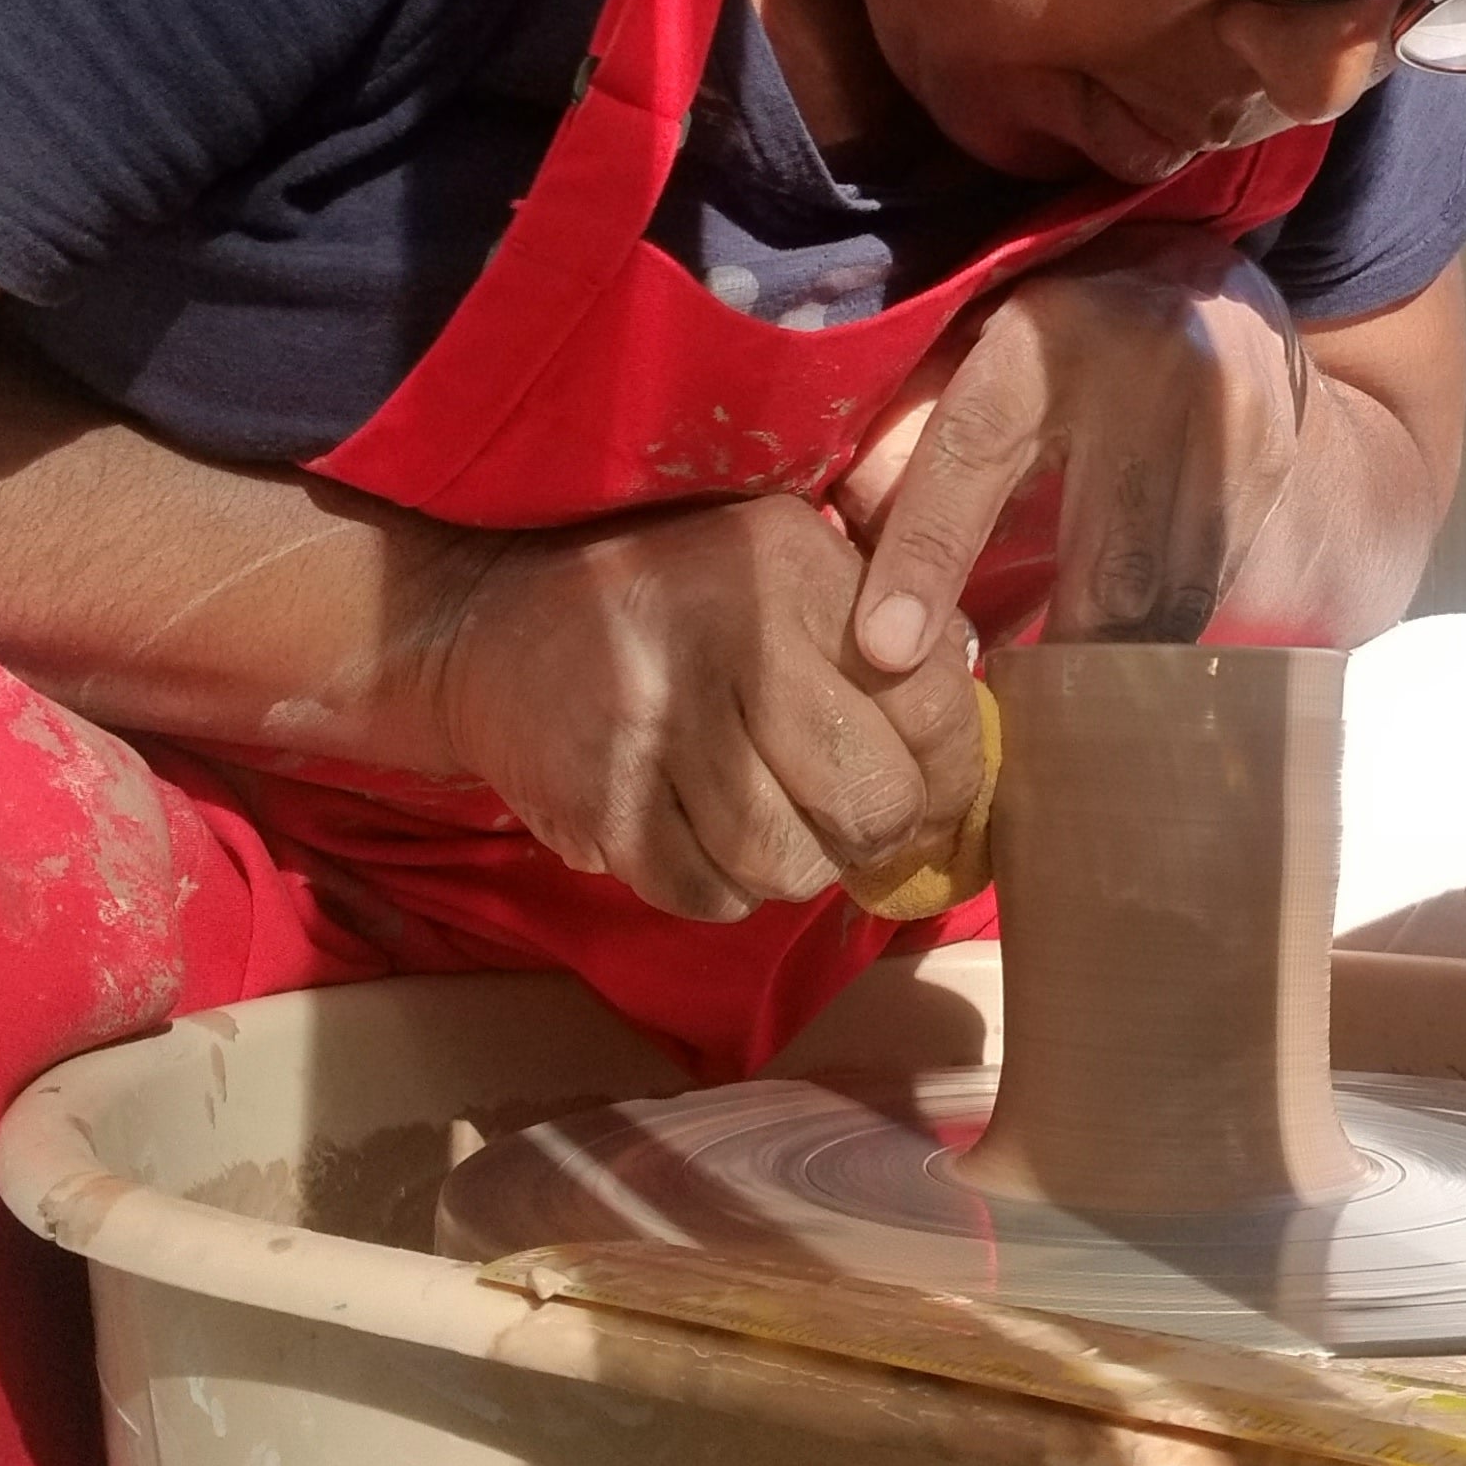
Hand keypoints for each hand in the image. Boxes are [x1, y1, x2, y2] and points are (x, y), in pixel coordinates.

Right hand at [428, 496, 984, 921]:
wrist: (494, 623)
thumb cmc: (680, 600)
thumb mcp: (788, 566)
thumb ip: (887, 632)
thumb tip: (971, 754)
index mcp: (794, 568)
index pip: (934, 704)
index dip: (951, 773)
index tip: (933, 791)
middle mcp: (731, 639)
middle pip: (870, 804)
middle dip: (876, 832)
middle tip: (857, 821)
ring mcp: (659, 728)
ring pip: (792, 866)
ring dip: (796, 864)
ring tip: (770, 816)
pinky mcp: (603, 805)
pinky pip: (712, 898)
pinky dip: (722, 886)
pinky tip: (701, 830)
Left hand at [842, 225, 1307, 670]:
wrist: (1212, 295)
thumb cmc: (1060, 334)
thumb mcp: (976, 346)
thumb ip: (915, 427)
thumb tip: (853, 526)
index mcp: (1053, 328)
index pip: (976, 450)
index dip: (927, 555)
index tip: (887, 650)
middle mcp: (1156, 369)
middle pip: (1105, 568)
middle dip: (1048, 661)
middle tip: (991, 716)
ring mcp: (1232, 426)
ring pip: (1165, 600)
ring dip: (1105, 664)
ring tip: (1056, 700)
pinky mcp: (1272, 472)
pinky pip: (1204, 594)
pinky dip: (1151, 640)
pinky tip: (1117, 658)